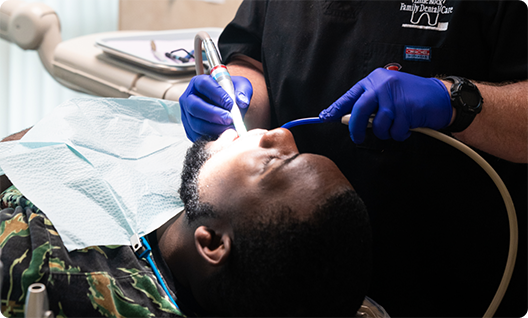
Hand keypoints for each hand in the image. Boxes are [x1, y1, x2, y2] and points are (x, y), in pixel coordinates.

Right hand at [179, 75, 252, 141]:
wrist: (228, 108)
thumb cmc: (232, 94)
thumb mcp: (241, 86)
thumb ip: (243, 91)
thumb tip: (242, 102)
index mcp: (198, 83)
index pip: (203, 85)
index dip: (217, 94)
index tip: (230, 104)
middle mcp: (188, 98)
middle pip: (195, 106)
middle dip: (213, 114)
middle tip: (230, 119)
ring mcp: (187, 115)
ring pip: (196, 124)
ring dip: (215, 128)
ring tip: (230, 128)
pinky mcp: (190, 130)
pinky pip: (197, 137)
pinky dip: (212, 138)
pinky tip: (224, 135)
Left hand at [319, 68, 451, 142]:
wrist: (441, 96)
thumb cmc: (413, 96)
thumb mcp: (388, 92)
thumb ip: (370, 103)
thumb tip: (347, 117)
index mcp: (375, 80)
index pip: (350, 96)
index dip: (336, 109)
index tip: (325, 117)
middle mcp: (382, 85)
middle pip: (358, 111)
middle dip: (355, 128)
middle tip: (357, 137)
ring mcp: (394, 97)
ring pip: (377, 125)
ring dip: (386, 131)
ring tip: (396, 125)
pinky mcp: (406, 109)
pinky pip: (394, 131)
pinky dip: (400, 134)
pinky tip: (407, 126)